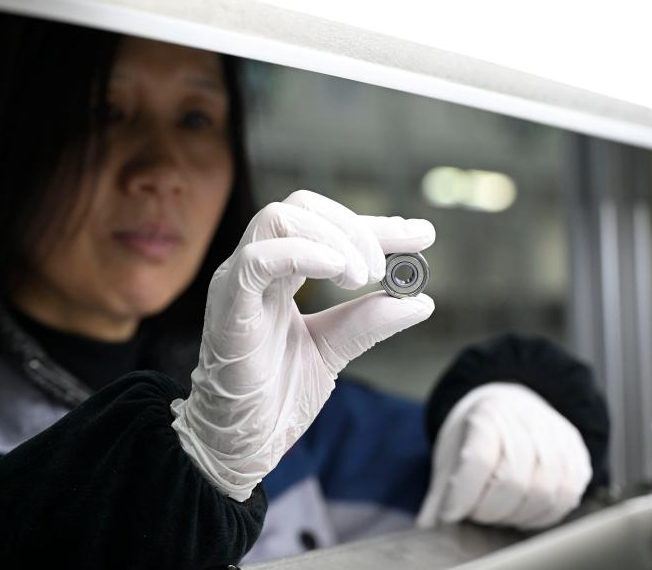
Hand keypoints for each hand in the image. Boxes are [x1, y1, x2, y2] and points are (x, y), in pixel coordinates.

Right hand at [171, 190, 434, 500]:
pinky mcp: (228, 306)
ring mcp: (238, 282)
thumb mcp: (333, 350)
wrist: (241, 444)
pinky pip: (258, 259)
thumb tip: (421, 301)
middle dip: (356, 227)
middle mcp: (255, 267)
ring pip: (280, 217)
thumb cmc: (274, 397)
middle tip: (385, 268)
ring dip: (334, 238)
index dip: (376, 226)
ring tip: (364, 277)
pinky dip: (304, 254)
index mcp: (278, 273)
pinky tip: (339, 271)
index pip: (325, 225)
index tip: (422, 235)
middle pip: (302, 208)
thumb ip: (369, 321)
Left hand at [417, 382, 591, 529]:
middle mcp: (526, 420)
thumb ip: (441, 490)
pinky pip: (565, 497)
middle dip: (487, 509)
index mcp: (489, 413)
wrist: (511, 404)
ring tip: (496, 512)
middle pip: (512, 481)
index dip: (463, 494)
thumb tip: (427, 525)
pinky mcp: (577, 455)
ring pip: (542, 493)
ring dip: (515, 515)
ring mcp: (557, 437)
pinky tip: (522, 512)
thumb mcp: (451, 452)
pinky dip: (542, 515)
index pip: (479, 459)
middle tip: (473, 512)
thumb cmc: (478, 434)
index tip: (449, 513)